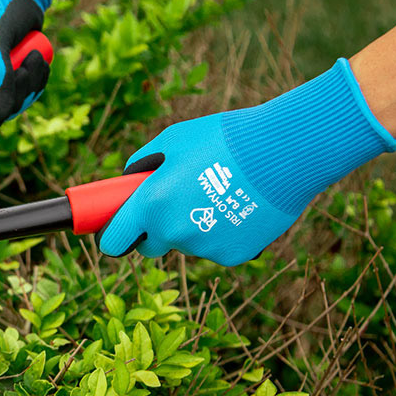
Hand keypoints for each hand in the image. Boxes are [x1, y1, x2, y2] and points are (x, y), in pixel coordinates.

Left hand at [98, 59, 395, 265]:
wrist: (282, 153)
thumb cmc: (223, 139)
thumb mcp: (173, 140)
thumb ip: (144, 163)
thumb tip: (130, 179)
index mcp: (151, 205)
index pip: (114, 241)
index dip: (112, 236)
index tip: (115, 230)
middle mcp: (174, 232)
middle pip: (150, 247)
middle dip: (153, 231)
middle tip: (171, 203)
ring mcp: (204, 248)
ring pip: (186, 243)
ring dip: (191, 226)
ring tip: (217, 191)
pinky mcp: (232, 256)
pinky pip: (215, 246)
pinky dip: (220, 231)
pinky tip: (237, 204)